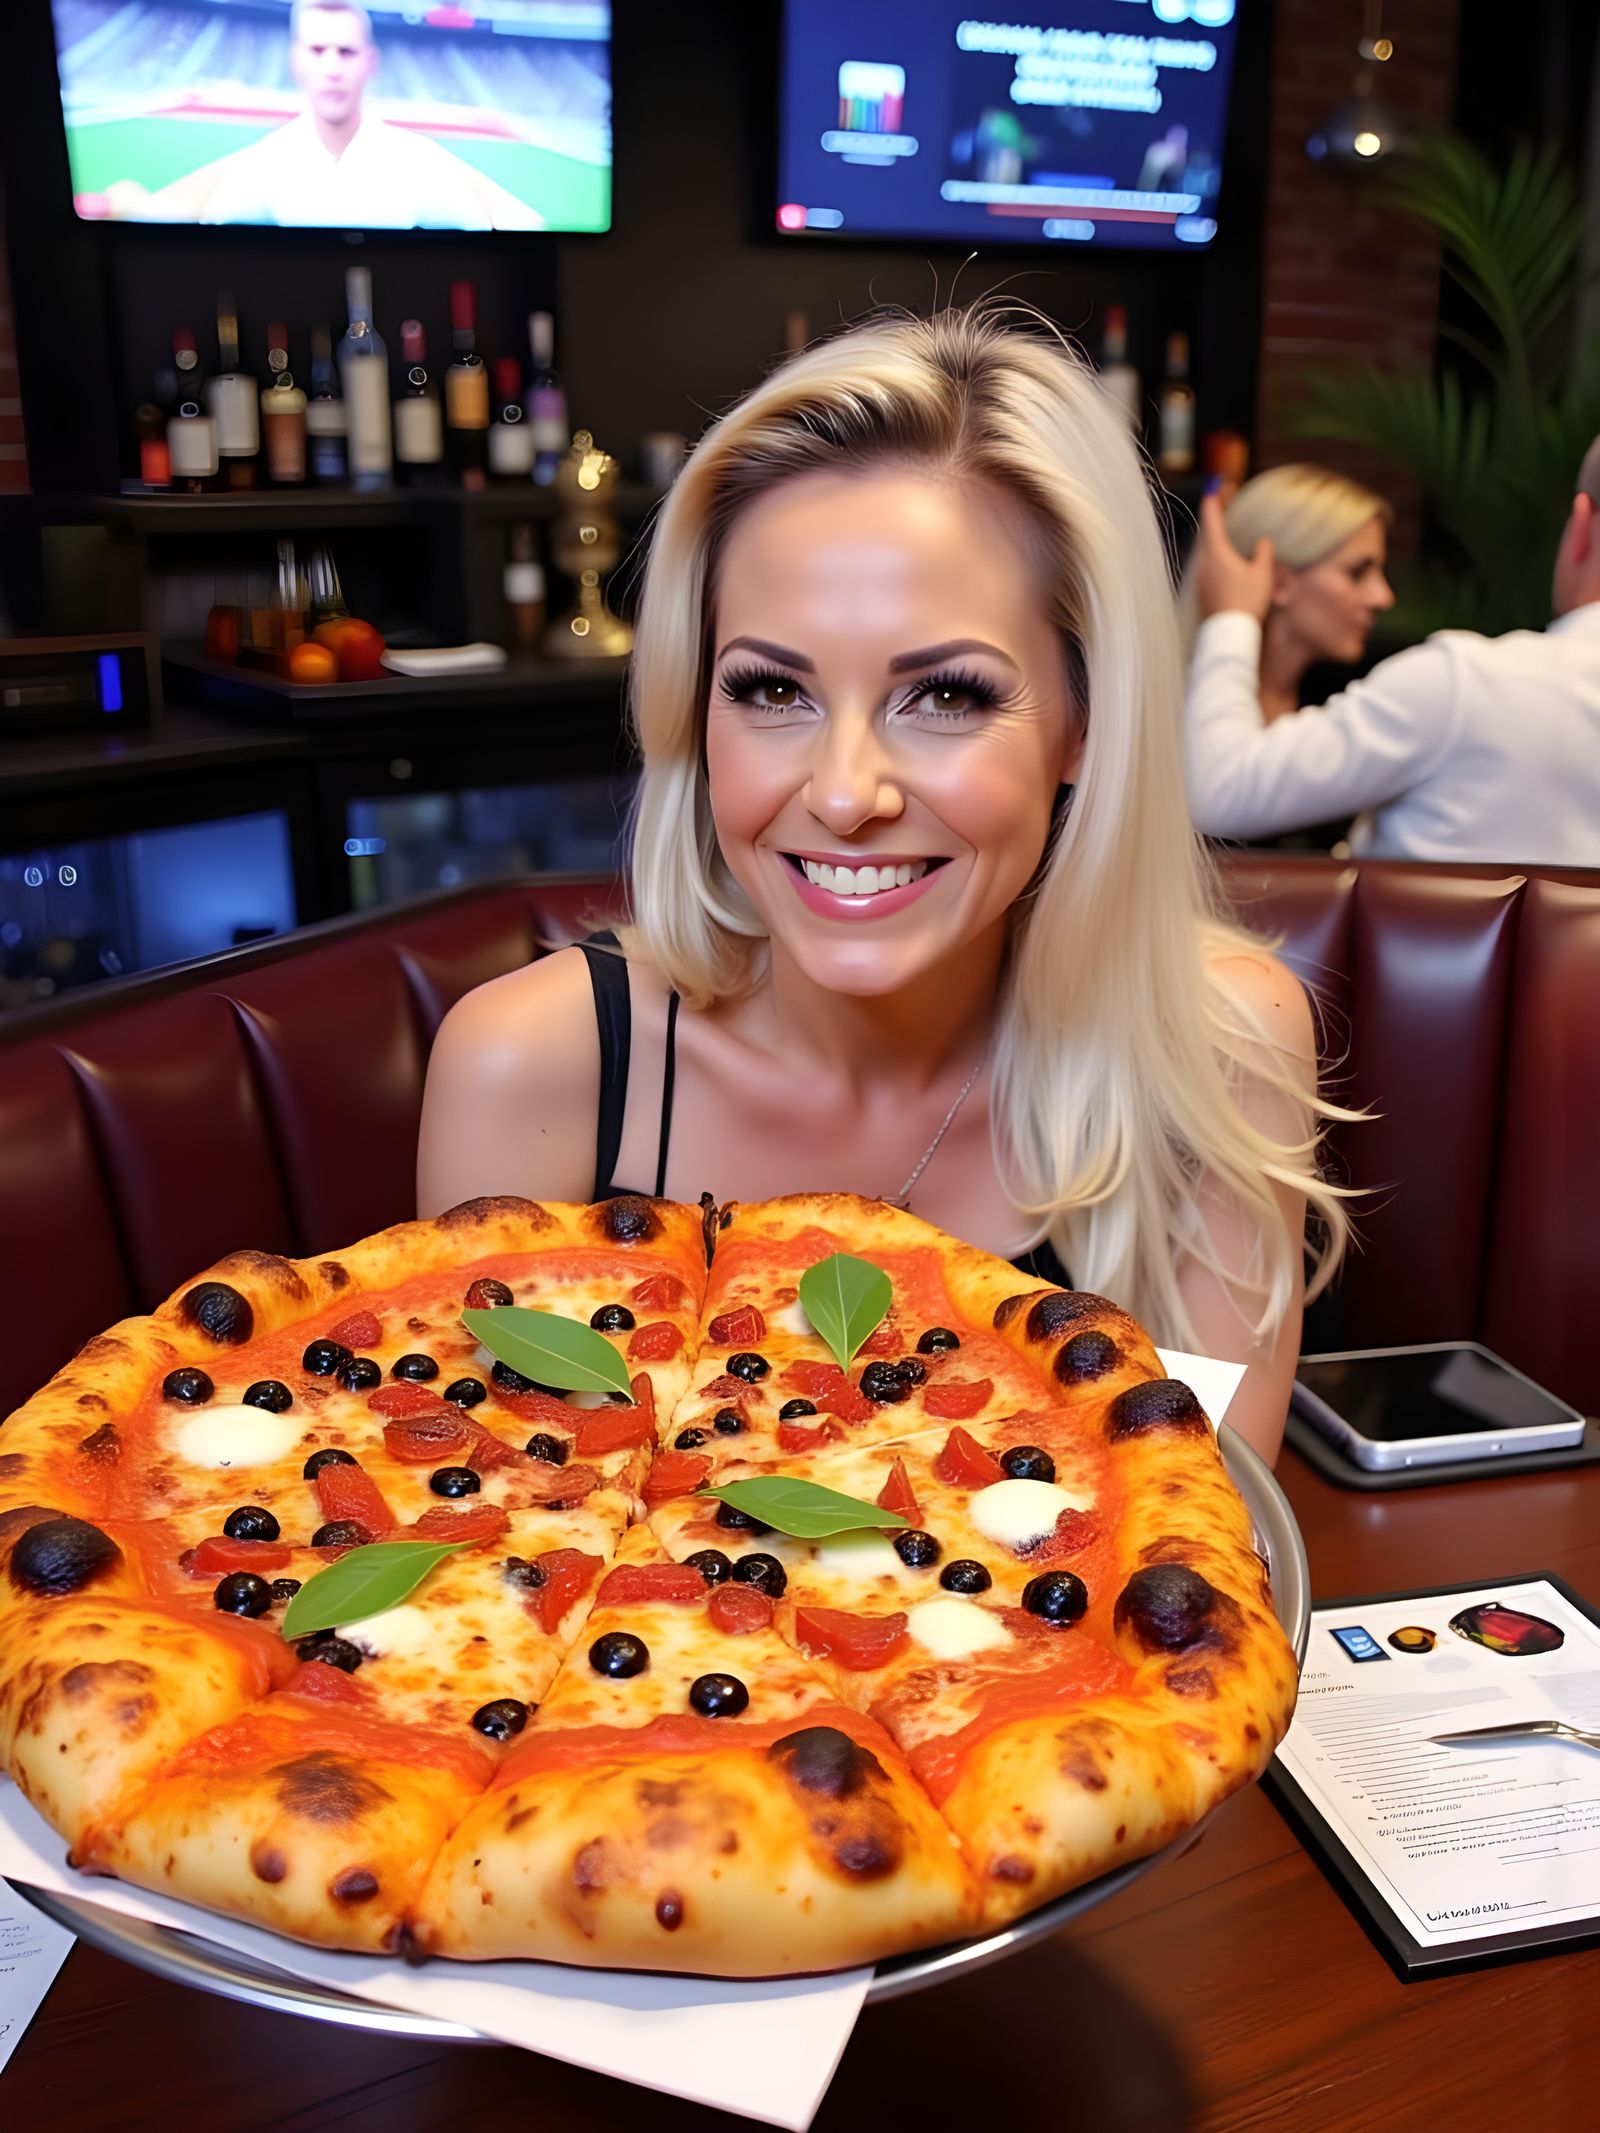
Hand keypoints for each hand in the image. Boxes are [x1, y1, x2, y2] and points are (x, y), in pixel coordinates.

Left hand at [1193, 489, 1274, 623]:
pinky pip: (1206, 565)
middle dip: (1215, 514)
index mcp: (1216, 552)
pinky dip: (1213, 554)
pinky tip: (1223, 558)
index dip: (1214, 499)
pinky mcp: (1200, 591)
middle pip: (1206, 532)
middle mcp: (1203, 562)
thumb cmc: (1247, 603)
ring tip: (1224, 526)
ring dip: (1214, 535)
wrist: (1228, 636)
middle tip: (1223, 499)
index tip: (1217, 486)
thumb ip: (1264, 553)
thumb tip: (1263, 542)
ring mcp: (1199, 578)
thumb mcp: (1263, 575)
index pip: (1211, 518)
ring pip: (1204, 549)